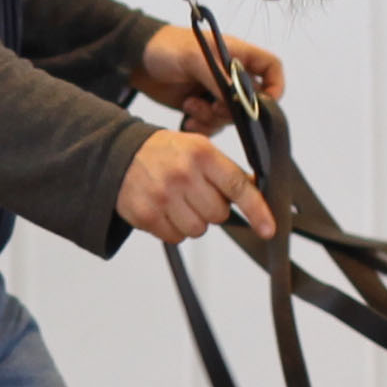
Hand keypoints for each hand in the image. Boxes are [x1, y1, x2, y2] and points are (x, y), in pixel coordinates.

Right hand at [120, 129, 272, 244]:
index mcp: (201, 154)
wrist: (117, 154)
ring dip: (192, 221)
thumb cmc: (163, 152)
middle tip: (195, 195)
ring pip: (198, 229)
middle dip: (211, 209)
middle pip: (219, 214)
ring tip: (177, 202)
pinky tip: (162, 210)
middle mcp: (183, 174)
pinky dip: (173, 229)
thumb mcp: (197, 148)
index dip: (257, 210)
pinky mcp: (146, 215)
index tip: (268, 229)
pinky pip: (175, 237)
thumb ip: (225, 170)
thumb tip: (257, 192)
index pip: (237, 186)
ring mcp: (163, 196)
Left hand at [133, 21, 280, 132]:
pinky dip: (202, 127)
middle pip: (251, 101)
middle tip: (211, 106)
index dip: (275, 85)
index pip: (271, 68)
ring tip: (191, 107)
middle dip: (232, 110)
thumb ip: (217, 76)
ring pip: (230, 116)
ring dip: (212, 118)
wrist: (133, 60)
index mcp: (236, 54)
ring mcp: (215, 92)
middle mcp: (230, 74)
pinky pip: (212, 125)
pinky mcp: (200, 106)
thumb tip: (240, 98)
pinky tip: (187, 120)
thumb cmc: (164, 47)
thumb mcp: (192, 56)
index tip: (262, 103)